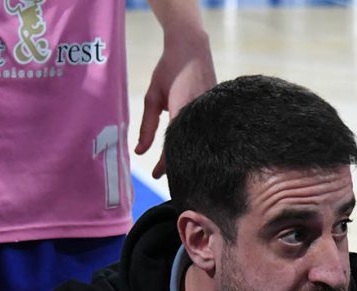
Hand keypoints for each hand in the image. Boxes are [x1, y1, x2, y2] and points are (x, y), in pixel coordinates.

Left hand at [133, 33, 216, 178]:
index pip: (173, 145)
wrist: (192, 46)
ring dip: (189, 154)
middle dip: (177, 164)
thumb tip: (139, 152)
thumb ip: (147, 126)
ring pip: (200, 142)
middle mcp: (200, 113)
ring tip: (177, 167)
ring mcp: (211, 111)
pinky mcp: (217, 109)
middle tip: (165, 177)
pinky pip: (207, 132)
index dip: (164, 164)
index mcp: (182, 110)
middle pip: (190, 148)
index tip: (155, 175)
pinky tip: (191, 150)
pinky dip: (198, 142)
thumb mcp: (152, 96)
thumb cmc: (169, 69)